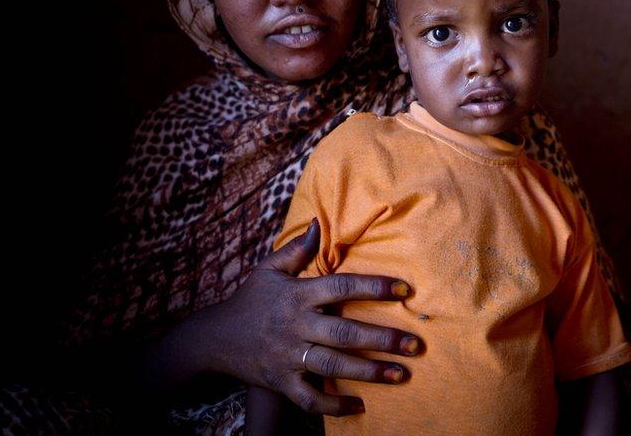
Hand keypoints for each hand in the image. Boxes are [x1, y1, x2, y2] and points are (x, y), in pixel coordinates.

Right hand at [206, 220, 421, 415]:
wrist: (215, 339)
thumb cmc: (251, 300)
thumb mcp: (269, 270)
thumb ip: (298, 250)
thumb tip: (320, 223)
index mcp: (298, 295)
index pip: (342, 286)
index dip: (374, 287)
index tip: (405, 290)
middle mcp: (295, 326)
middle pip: (344, 332)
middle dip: (382, 339)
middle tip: (415, 345)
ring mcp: (288, 356)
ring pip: (333, 365)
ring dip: (369, 372)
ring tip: (401, 374)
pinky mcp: (281, 382)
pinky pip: (309, 398)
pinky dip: (333, 405)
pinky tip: (359, 406)